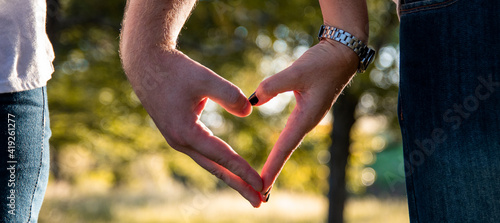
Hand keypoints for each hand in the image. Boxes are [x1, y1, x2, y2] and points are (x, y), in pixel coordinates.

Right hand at [122, 48, 263, 206]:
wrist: (146, 64)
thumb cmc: (175, 70)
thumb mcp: (204, 77)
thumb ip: (229, 94)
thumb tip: (248, 113)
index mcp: (185, 132)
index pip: (222, 156)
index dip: (243, 170)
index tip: (261, 184)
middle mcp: (180, 141)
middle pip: (215, 169)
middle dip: (238, 185)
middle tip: (259, 201)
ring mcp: (178, 140)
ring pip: (209, 163)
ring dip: (230, 176)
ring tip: (249, 188)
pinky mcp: (179, 134)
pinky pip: (203, 154)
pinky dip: (219, 163)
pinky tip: (231, 168)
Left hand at [250, 40, 358, 198]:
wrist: (342, 53)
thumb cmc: (323, 62)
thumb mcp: (297, 71)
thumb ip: (274, 85)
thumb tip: (253, 101)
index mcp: (307, 117)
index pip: (285, 146)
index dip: (273, 166)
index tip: (263, 185)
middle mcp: (308, 121)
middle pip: (287, 149)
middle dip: (274, 169)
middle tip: (260, 191)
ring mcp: (308, 116)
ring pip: (288, 142)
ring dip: (277, 159)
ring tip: (265, 177)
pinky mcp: (306, 109)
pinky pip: (290, 132)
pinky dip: (282, 145)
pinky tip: (277, 152)